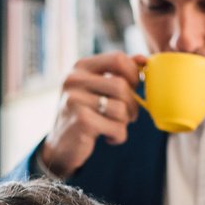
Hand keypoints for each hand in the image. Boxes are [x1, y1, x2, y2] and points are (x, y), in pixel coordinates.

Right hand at [38, 52, 144, 178]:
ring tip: (115, 126)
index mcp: (80, 67)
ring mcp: (75, 100)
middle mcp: (74, 80)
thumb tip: (143, 59)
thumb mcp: (97, 88)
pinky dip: (119, 136)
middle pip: (121, 86)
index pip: (118, 59)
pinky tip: (109, 137)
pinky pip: (117, 127)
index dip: (133, 74)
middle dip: (132, 105)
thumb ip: (118, 73)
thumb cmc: (85, 113)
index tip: (133, 89)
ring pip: (121, 108)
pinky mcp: (81, 121)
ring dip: (125, 122)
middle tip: (128, 116)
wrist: (61, 145)